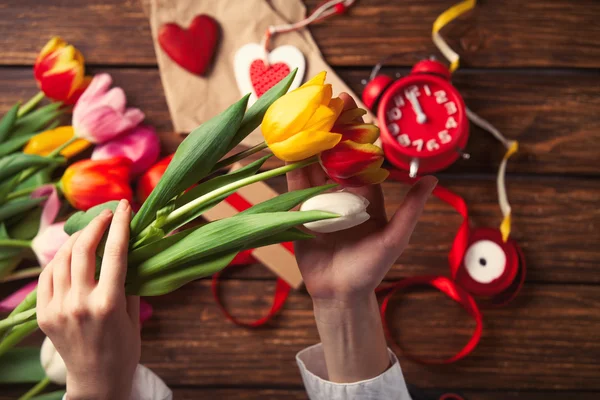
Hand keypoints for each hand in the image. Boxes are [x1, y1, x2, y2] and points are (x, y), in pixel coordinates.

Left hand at [37, 200, 139, 399]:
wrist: (96, 381)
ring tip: (89, 231)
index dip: (120, 224)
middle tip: (106, 214)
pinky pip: (48, 276)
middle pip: (83, 249)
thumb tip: (131, 251)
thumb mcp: (134, 316)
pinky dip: (59, 259)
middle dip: (95, 224)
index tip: (124, 206)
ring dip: (76, 239)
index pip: (115, 253)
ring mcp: (58, 309)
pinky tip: (71, 254)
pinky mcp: (44, 315)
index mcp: (108, 304)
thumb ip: (130, 282)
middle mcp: (80, 304)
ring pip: (61, 259)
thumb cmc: (124, 349)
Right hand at [287, 93, 436, 381]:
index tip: (358, 110)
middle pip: (336, 156)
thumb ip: (411, 209)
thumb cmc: (371, 267)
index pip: (362, 159)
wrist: (340, 293)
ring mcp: (320, 201)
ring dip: (310, 142)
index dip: (360, 136)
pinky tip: (286, 147)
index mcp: (367, 196)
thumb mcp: (395, 237)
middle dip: (333, 130)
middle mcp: (342, 194)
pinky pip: (295, 186)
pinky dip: (290, 166)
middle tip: (329, 102)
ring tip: (306, 116)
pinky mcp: (300, 211)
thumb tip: (433, 179)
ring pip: (314, 166)